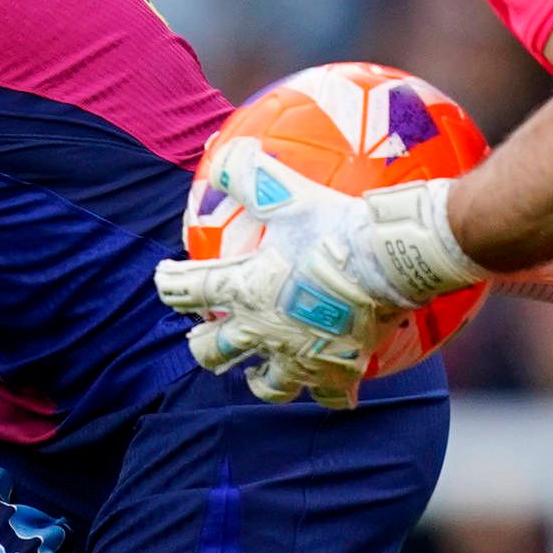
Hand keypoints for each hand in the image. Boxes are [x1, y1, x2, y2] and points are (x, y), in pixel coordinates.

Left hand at [154, 139, 483, 404]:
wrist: (389, 262)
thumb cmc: (334, 228)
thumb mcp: (288, 195)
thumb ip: (250, 176)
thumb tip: (223, 155)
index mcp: (244, 291)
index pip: (190, 291)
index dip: (171, 285)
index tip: (164, 281)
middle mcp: (263, 331)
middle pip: (214, 351)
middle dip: (203, 344)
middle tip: (202, 337)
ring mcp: (301, 357)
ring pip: (268, 385)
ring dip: (258, 380)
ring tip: (257, 375)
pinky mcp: (338, 370)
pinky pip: (332, 397)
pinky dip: (333, 395)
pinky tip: (339, 393)